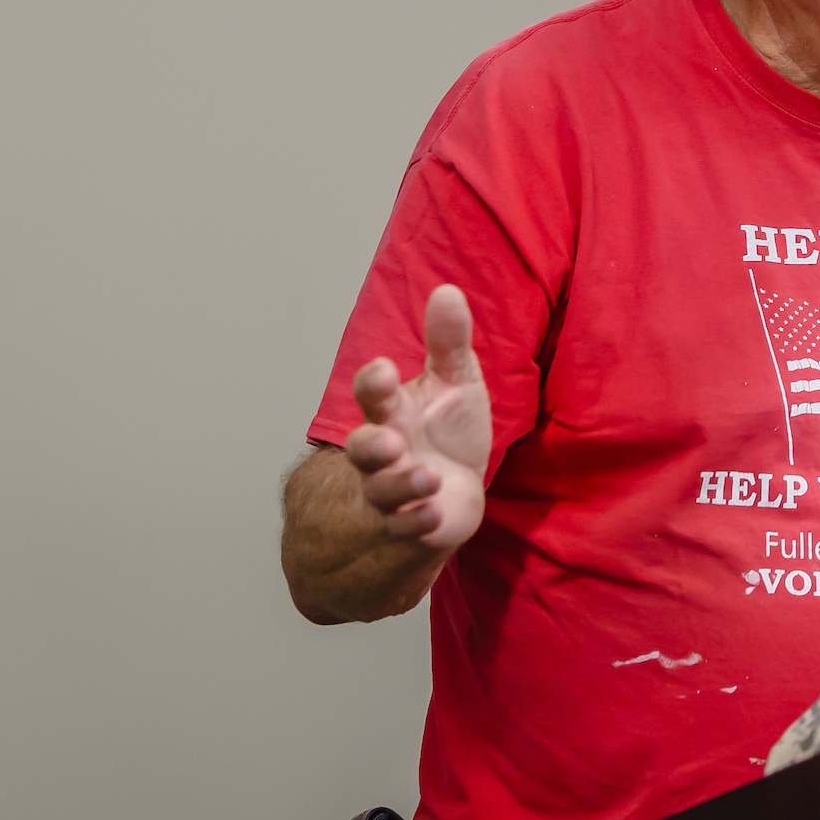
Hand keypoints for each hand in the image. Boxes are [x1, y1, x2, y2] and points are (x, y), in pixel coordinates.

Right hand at [342, 284, 491, 551]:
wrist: (456, 492)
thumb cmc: (447, 430)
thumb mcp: (454, 382)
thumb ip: (447, 342)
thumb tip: (447, 291)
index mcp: (393, 410)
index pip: (372, 394)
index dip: (373, 384)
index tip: (383, 370)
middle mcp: (385, 450)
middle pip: (362, 447)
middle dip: (371, 444)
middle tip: (390, 440)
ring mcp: (393, 492)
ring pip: (383, 490)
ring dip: (404, 485)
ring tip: (430, 478)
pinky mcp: (412, 527)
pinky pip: (405, 529)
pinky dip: (418, 522)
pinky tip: (435, 514)